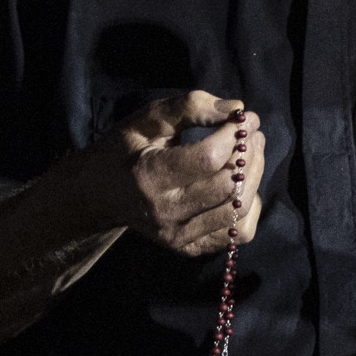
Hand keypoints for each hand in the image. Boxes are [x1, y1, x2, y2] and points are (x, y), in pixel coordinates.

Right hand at [97, 93, 264, 255]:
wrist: (100, 194)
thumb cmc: (126, 150)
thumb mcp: (147, 120)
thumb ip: (190, 107)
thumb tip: (238, 109)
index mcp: (148, 177)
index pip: (208, 158)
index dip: (233, 135)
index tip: (244, 117)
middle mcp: (164, 212)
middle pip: (228, 185)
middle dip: (249, 154)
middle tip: (253, 134)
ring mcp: (178, 235)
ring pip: (238, 208)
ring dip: (254, 176)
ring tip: (252, 153)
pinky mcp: (190, 247)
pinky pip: (239, 231)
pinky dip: (249, 205)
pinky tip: (240, 185)